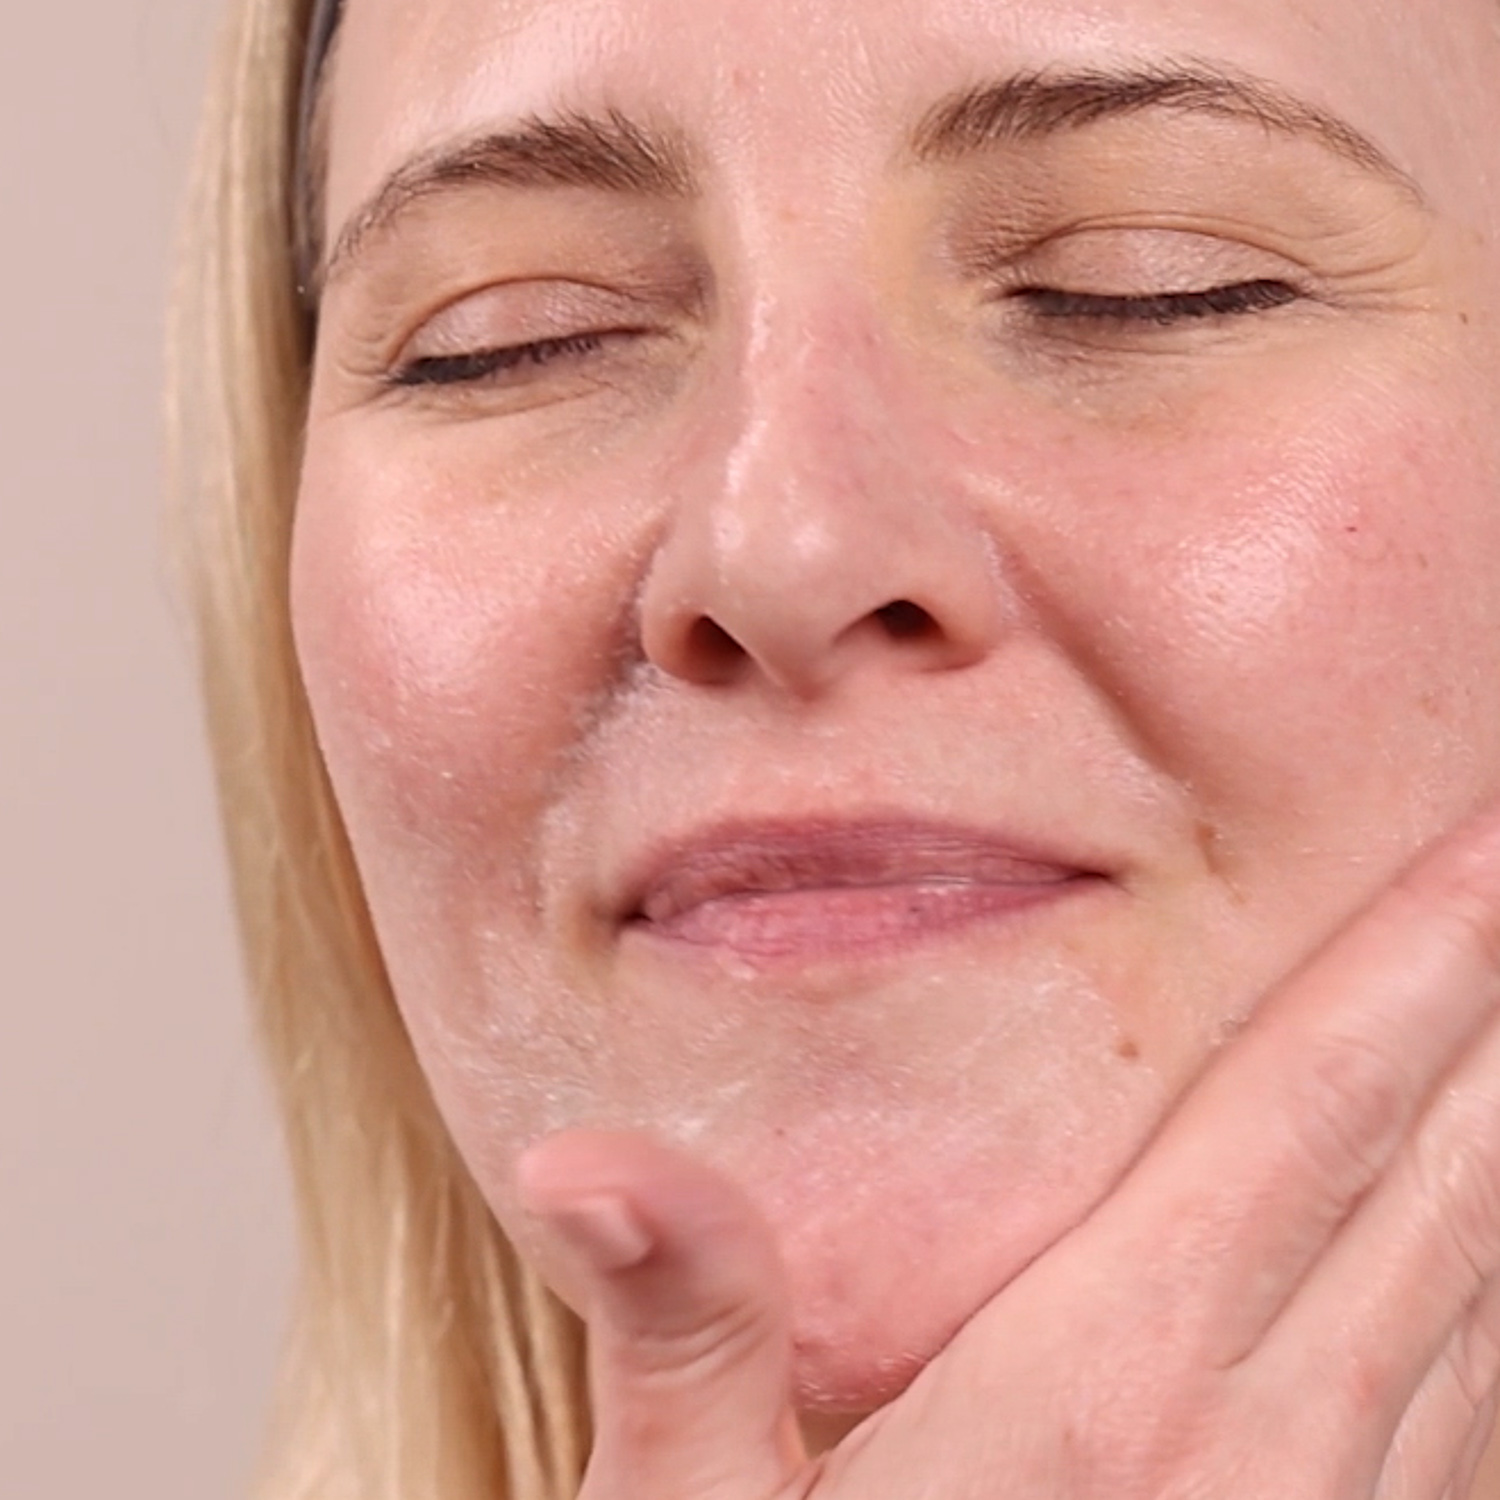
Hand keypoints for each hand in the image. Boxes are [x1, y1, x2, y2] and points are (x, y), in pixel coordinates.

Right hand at [518, 805, 1499, 1499]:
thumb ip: (684, 1332)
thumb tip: (580, 1157)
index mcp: (1103, 1394)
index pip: (1304, 1112)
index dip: (1416, 963)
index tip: (1486, 834)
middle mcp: (1260, 1456)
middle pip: (1431, 1179)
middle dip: (1495, 1006)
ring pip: (1483, 1299)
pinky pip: (1475, 1431)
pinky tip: (1493, 1259)